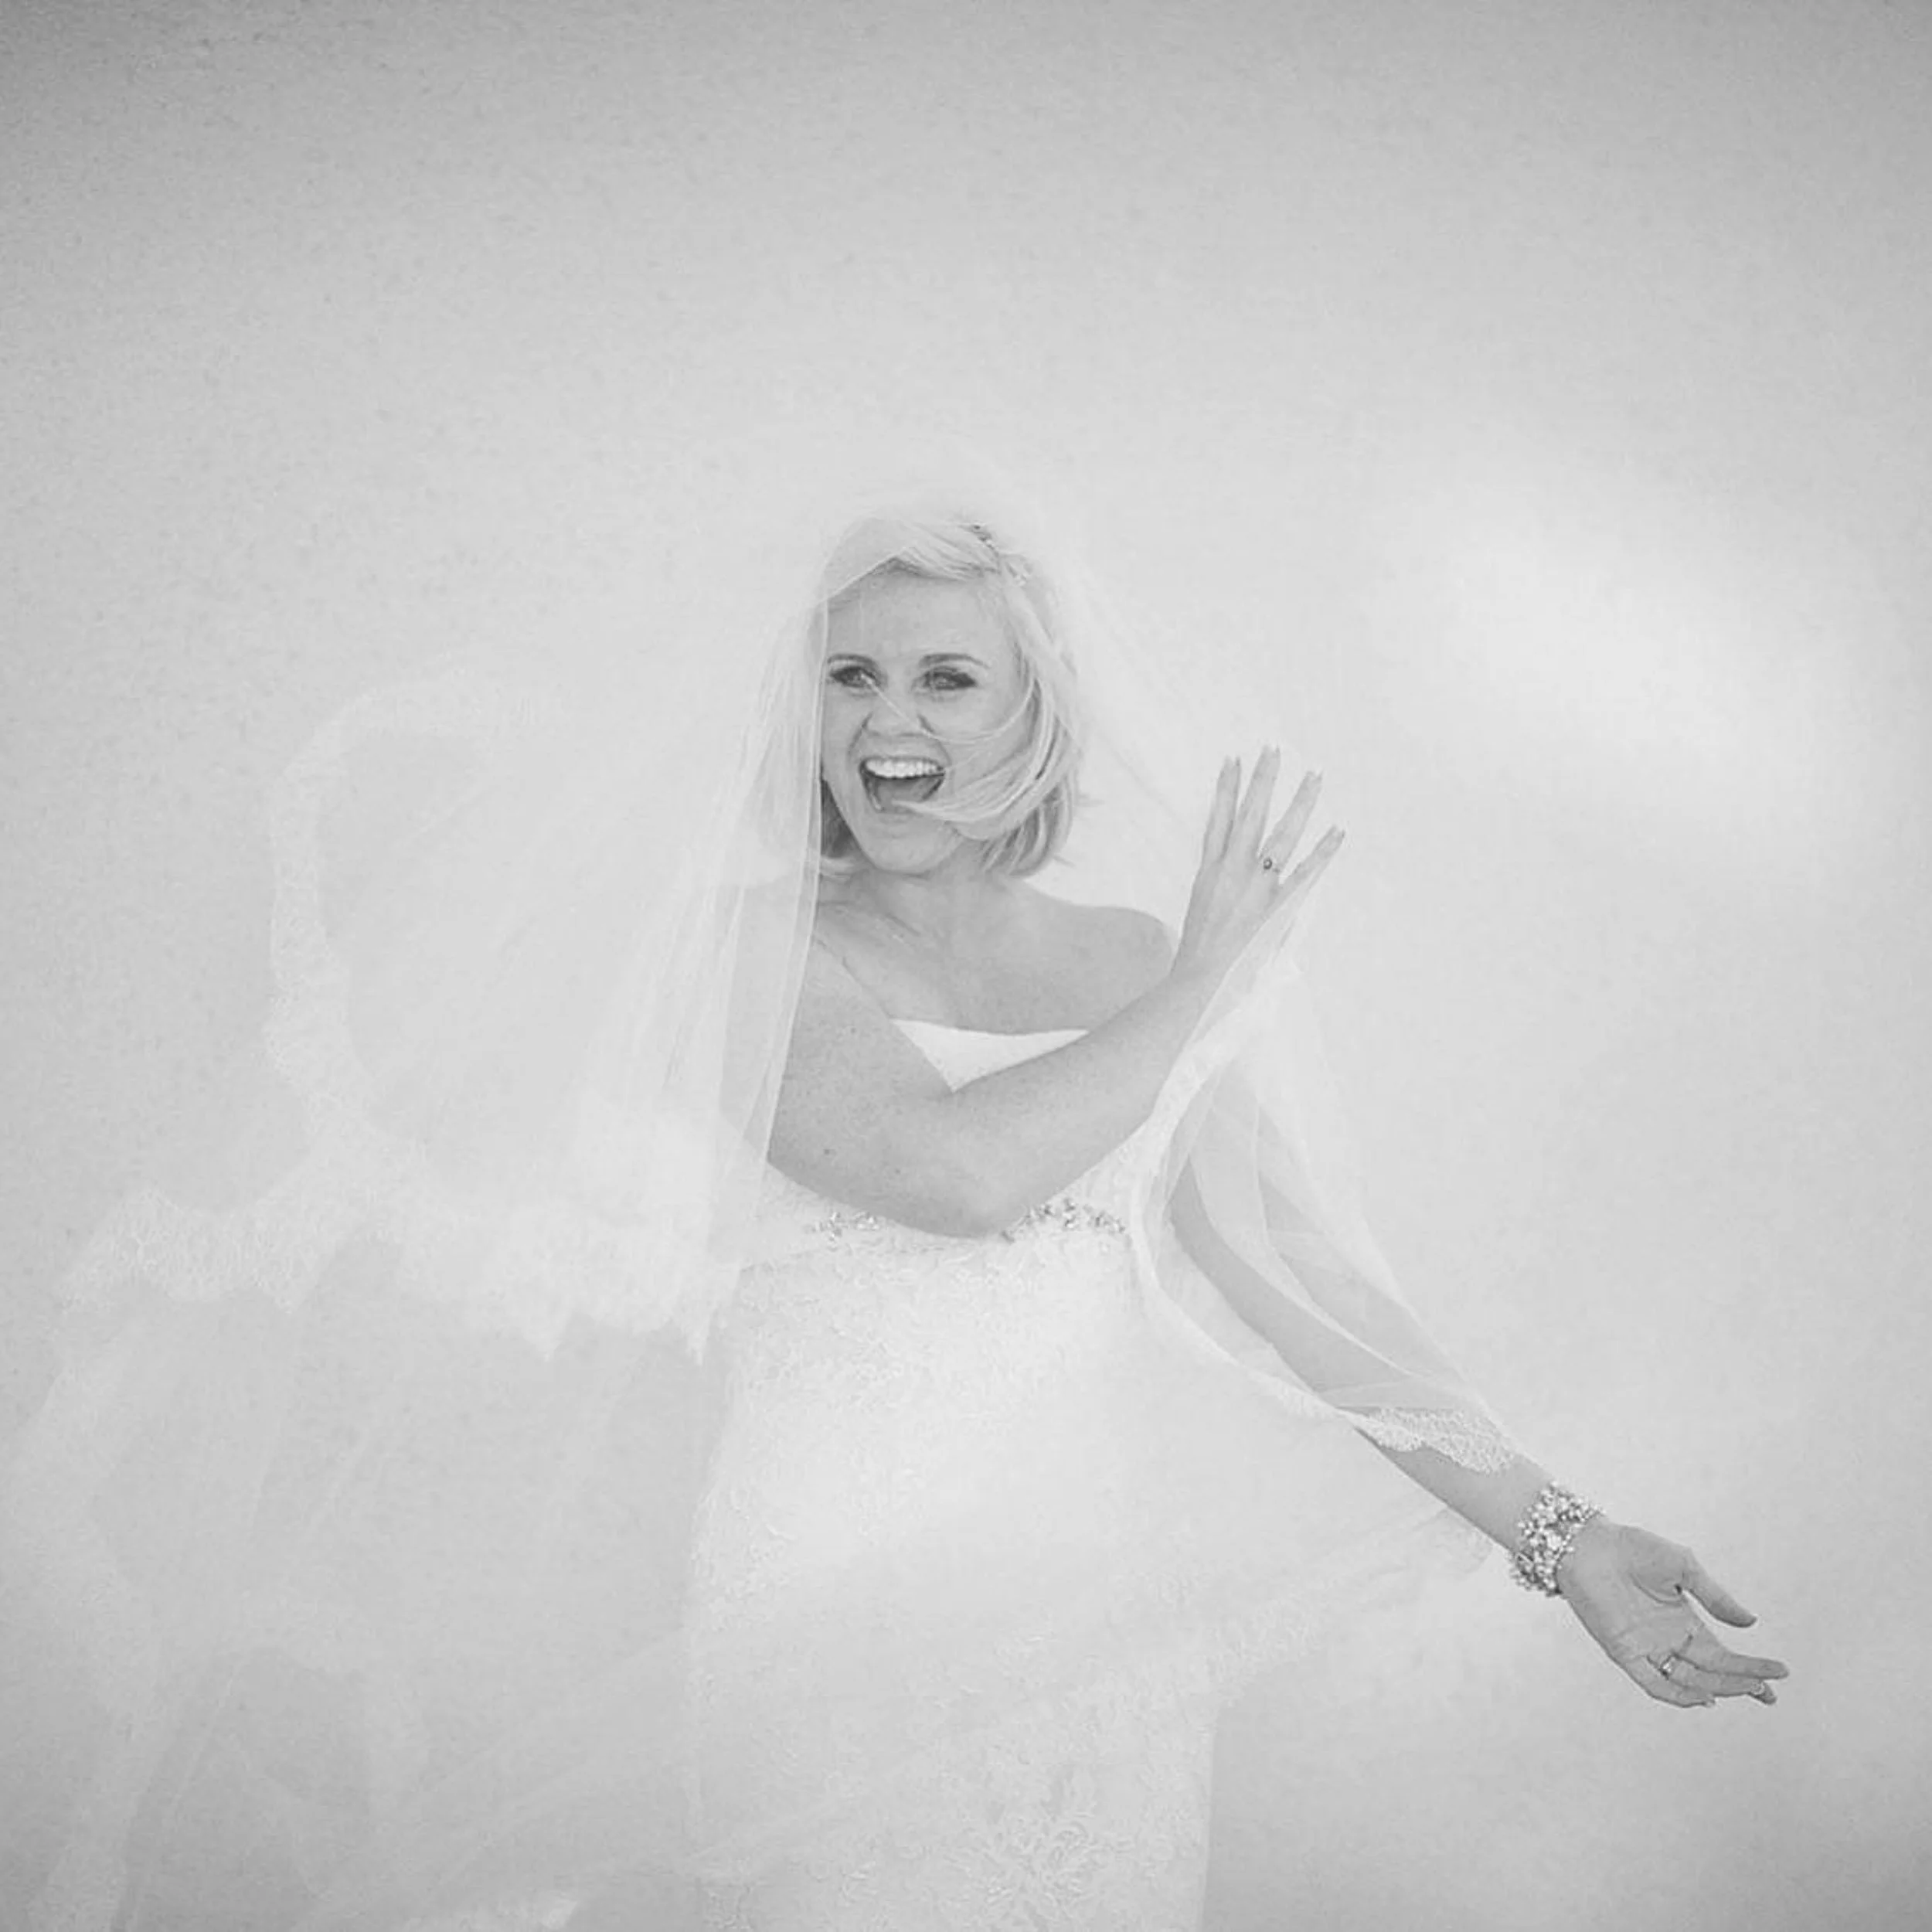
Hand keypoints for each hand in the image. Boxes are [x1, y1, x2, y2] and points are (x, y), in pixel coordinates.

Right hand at [1171, 748, 1343, 996]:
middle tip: (1274, 747)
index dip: (1226, 787)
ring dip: (1300, 801)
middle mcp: (1231, 870)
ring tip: (1314, 774)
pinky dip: (1324, 850)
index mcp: (1208, 871)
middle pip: (1249, 813)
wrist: (1198, 982)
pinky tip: (1338, 829)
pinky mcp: (1277, 906)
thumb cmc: (1196, 955)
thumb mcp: (1198, 911)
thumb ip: (1215, 889)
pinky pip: (1306, 871)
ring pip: (1281, 833)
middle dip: (1263, 779)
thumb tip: (1227, 879)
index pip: (1217, 818)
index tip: (1233, 758)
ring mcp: (1256, 886)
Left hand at [1557, 1518, 1787, 1708]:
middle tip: (1769, 1692)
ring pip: (1689, 1680)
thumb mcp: (1683, 1567)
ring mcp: (1646, 1648)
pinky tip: (1703, 1697)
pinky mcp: (1623, 1651)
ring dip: (1718, 1688)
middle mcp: (1667, 1640)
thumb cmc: (1632, 1548)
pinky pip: (1653, 1683)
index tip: (1781, 1674)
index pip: (1723, 1654)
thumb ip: (1715, 1597)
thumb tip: (1750, 1623)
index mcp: (1683, 1621)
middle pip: (1711, 1672)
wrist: (1588, 1543)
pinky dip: (1677, 1695)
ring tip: (1747, 1689)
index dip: (1751, 1667)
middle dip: (1742, 1683)